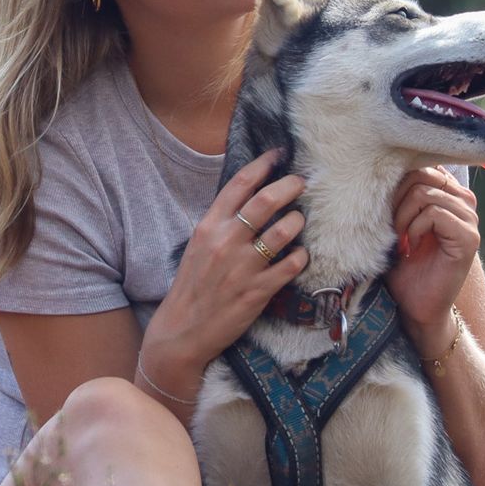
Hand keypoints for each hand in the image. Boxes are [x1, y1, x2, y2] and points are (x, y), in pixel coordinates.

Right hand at [143, 149, 307, 373]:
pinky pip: (291, 265)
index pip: (239, 185)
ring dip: (298, 220)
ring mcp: (243, 266)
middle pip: (266, 201)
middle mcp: (226, 242)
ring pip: (284, 231)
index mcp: (209, 226)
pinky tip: (300, 255)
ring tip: (299, 219)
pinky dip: (301, 256)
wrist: (183, 330)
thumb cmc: (193, 285)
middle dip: (290, 186)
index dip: (262, 165)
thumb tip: (250, 199)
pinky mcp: (259, 291)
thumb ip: (222, 223)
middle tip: (301, 182)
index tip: (277, 155)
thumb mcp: (199, 246)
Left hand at [385, 165, 479, 355]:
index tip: (385, 205)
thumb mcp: (396, 221)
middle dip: (397, 198)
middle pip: (423, 173)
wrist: (416, 306)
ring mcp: (470, 219)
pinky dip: (414, 228)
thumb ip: (400, 193)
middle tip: (390, 227)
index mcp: (448, 193)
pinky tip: (410, 246)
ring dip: (402, 216)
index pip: (424, 163)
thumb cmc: (402, 264)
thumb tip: (382, 162)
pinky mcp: (469, 238)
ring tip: (400, 238)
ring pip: (426, 193)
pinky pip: (435, 213)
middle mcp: (464, 201)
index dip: (398, 179)